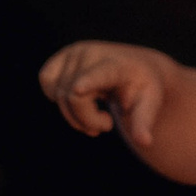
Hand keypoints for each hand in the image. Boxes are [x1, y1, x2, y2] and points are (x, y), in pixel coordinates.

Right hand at [38, 42, 170, 147]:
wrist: (138, 67)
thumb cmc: (144, 90)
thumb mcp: (150, 105)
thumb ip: (143, 123)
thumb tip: (145, 143)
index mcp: (118, 66)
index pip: (100, 75)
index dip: (88, 83)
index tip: (78, 90)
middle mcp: (94, 53)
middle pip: (74, 99)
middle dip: (86, 121)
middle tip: (106, 124)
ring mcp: (75, 52)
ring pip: (58, 94)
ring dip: (72, 114)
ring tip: (96, 112)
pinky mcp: (63, 55)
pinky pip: (45, 80)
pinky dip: (57, 97)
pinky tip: (79, 97)